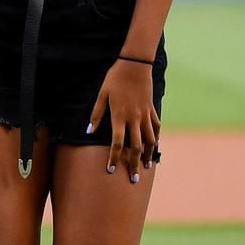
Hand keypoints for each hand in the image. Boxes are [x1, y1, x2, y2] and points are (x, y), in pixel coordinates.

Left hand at [87, 59, 158, 184]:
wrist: (135, 65)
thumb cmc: (115, 79)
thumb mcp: (101, 95)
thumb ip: (96, 114)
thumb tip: (88, 131)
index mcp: (119, 116)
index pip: (117, 144)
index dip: (114, 158)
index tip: (111, 170)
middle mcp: (134, 119)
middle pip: (136, 147)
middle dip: (134, 164)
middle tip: (134, 179)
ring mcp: (145, 114)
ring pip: (149, 139)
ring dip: (148, 154)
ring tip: (147, 166)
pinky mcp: (151, 109)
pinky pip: (156, 127)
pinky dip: (156, 138)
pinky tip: (155, 146)